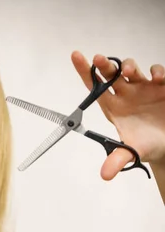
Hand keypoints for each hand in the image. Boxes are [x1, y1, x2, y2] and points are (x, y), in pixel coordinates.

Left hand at [71, 52, 164, 179]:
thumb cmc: (145, 146)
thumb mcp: (131, 153)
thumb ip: (117, 160)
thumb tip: (105, 174)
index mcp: (113, 106)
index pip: (94, 86)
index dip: (84, 70)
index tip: (76, 56)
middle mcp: (126, 94)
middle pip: (111, 74)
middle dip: (104, 64)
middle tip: (99, 59)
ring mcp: (143, 88)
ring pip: (132, 69)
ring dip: (128, 66)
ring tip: (129, 72)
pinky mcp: (162, 87)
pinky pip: (158, 73)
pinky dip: (157, 72)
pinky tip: (157, 78)